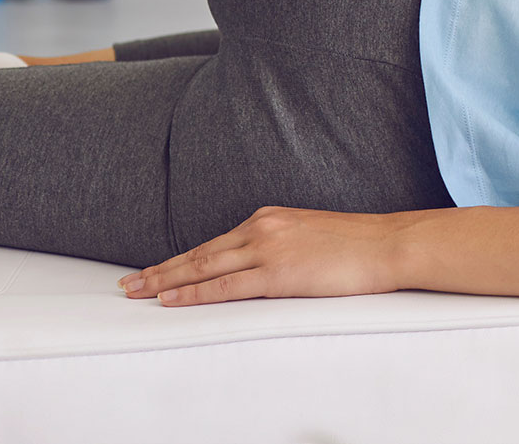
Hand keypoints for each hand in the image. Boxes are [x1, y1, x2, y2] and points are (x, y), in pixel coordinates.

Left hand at [118, 206, 408, 306]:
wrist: (390, 244)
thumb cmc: (361, 245)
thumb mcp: (312, 235)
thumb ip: (282, 245)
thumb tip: (264, 265)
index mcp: (269, 218)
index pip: (214, 243)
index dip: (180, 259)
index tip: (155, 270)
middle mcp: (262, 228)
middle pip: (199, 253)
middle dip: (160, 270)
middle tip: (128, 284)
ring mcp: (268, 249)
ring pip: (203, 268)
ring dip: (165, 281)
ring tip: (137, 292)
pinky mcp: (277, 273)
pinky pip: (225, 286)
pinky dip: (194, 293)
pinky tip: (171, 299)